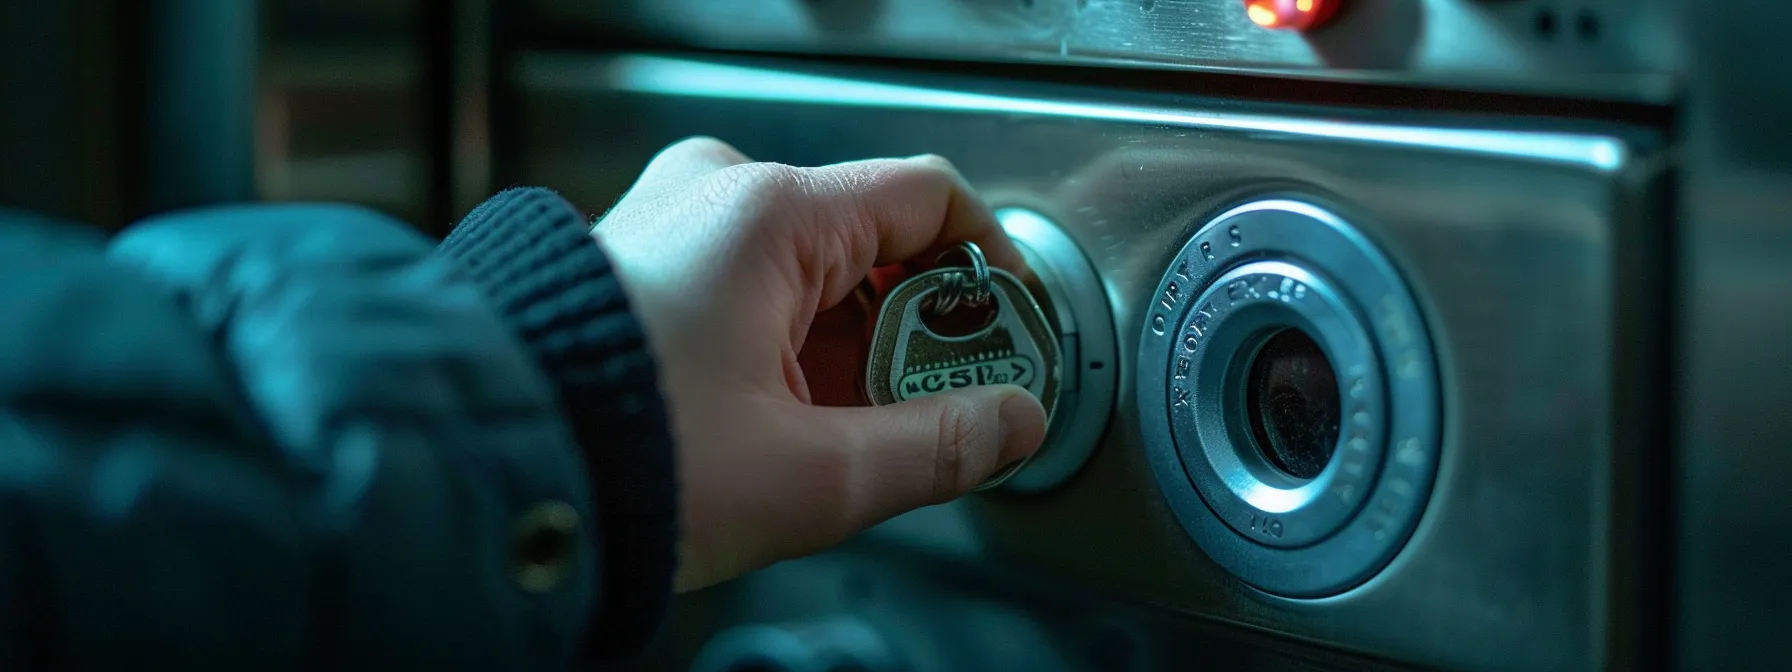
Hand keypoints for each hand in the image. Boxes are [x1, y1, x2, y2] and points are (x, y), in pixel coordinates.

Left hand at [593, 137, 1048, 592]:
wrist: (477, 479)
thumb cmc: (617, 459)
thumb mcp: (810, 474)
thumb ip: (936, 447)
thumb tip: (1010, 425)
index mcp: (767, 214)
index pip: (928, 198)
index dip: (987, 265)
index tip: (1006, 330)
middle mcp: (715, 196)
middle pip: (869, 240)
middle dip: (912, 331)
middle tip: (931, 411)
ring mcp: (668, 224)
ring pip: (808, 271)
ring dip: (845, 350)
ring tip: (840, 437)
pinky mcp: (635, 264)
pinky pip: (746, 286)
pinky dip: (784, 347)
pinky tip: (781, 421)